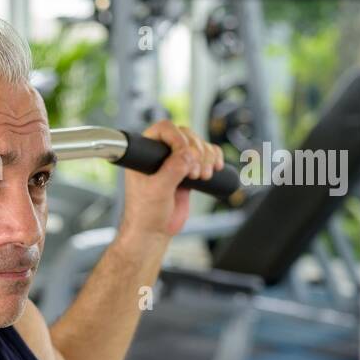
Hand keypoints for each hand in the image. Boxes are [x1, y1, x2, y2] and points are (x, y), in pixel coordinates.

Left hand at [119, 120, 222, 239]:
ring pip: (198, 144)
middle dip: (196, 151)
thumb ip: (172, 171)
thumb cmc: (145, 212)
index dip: (179, 138)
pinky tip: (215, 168)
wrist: (154, 230)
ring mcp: (175, 161)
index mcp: (145, 153)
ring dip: (207, 157)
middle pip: (186, 134)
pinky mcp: (188, 170)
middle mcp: (160, 153)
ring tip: (202, 176)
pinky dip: (215, 157)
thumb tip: (188, 154)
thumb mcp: (157, 191)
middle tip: (194, 173)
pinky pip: (207, 154)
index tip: (185, 156)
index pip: (164, 129)